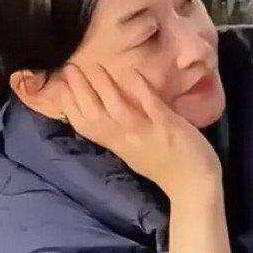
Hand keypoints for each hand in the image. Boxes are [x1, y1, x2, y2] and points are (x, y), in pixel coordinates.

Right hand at [55, 60, 221, 196]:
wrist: (194, 186)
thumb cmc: (167, 169)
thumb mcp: (135, 154)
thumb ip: (121, 135)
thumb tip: (109, 113)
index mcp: (116, 146)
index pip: (84, 126)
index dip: (68, 106)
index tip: (58, 87)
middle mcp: (125, 139)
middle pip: (94, 113)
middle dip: (78, 90)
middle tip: (69, 67)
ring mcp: (145, 132)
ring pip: (117, 107)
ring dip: (103, 85)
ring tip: (94, 65)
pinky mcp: (167, 126)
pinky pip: (150, 104)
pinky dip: (140, 88)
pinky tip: (133, 72)